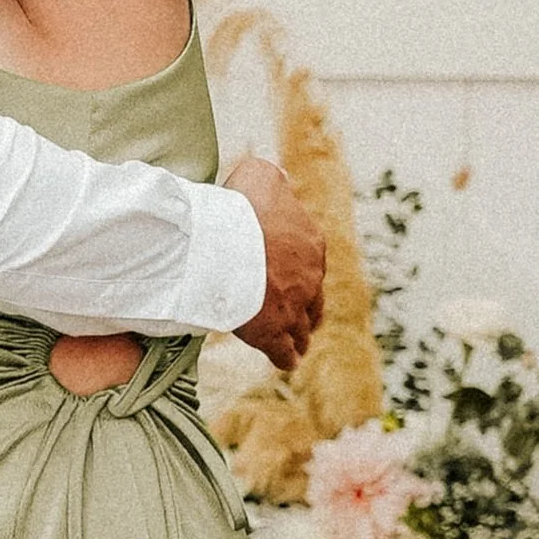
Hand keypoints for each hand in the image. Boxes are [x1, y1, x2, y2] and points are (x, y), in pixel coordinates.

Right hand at [224, 156, 324, 371]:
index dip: (297, 265)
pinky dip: (286, 357)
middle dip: (306, 304)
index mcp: (311, 242)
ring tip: (298, 343)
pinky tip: (287, 362)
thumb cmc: (239, 208)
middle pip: (313, 296)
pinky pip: (284, 352)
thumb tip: (278, 179)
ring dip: (301, 334)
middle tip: (298, 312)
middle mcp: (311, 278)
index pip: (310, 257)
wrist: (225, 247)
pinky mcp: (275, 334)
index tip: (287, 271)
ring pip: (304, 327)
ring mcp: (296, 309)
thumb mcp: (260, 175)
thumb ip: (273, 178)